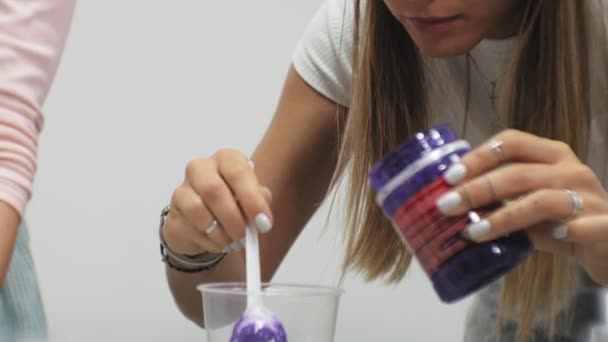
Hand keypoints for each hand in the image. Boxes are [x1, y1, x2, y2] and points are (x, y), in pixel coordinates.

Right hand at [162, 149, 272, 255]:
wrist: (205, 220)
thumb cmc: (233, 202)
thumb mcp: (252, 198)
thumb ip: (259, 202)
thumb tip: (261, 218)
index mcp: (226, 159)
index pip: (237, 172)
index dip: (251, 199)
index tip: (263, 222)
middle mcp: (202, 168)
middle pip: (213, 190)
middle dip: (233, 218)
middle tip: (245, 237)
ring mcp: (184, 188)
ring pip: (197, 209)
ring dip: (219, 232)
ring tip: (233, 242)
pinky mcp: (174, 210)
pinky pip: (189, 227)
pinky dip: (208, 240)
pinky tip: (219, 243)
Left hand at [435, 129, 607, 285]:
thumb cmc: (561, 219)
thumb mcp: (528, 202)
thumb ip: (499, 197)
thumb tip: (449, 203)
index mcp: (551, 155)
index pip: (512, 142)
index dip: (479, 156)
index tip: (449, 177)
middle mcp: (571, 170)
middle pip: (518, 173)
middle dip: (477, 189)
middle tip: (446, 207)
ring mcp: (590, 197)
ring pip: (543, 200)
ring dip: (504, 216)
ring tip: (473, 232)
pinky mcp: (607, 225)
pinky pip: (585, 225)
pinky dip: (566, 231)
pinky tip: (546, 238)